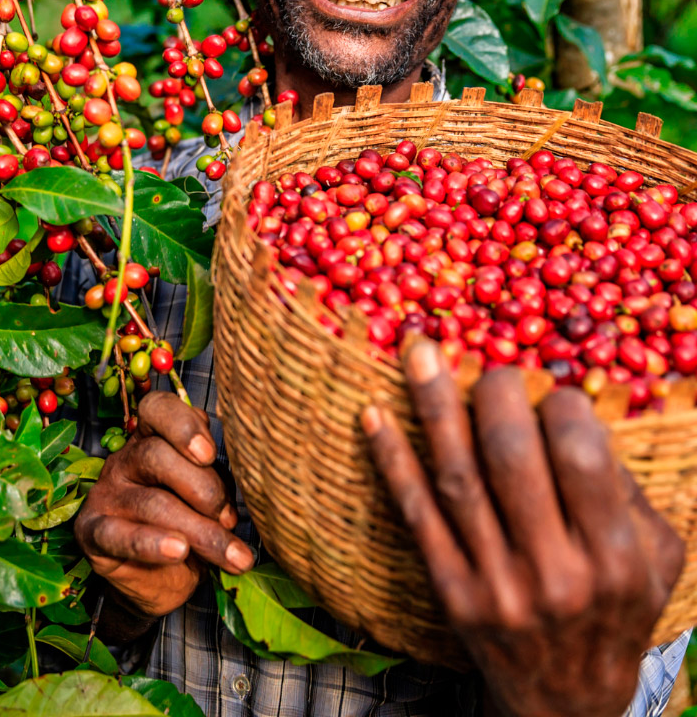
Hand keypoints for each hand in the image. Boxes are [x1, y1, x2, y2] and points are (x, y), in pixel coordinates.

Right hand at [76, 392, 254, 623]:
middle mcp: (125, 460)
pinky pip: (119, 535)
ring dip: (200, 530)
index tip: (210, 454)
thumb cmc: (188, 522)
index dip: (182, 424)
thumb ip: (216, 478)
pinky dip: (150, 544)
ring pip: (151, 502)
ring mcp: (106, 496)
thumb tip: (248, 483)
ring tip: (233, 555)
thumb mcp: (206, 493)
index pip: (157, 409)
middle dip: (204, 489)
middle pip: (156, 455)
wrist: (157, 578)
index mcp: (152, 438)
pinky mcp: (94, 533)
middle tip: (230, 519)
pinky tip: (178, 551)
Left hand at [362, 340, 683, 716]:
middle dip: (494, 392)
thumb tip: (578, 408)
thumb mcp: (653, 562)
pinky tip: (374, 414)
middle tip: (490, 368)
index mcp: (613, 557)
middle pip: (510, 455)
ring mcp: (496, 583)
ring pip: (457, 476)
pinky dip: (393, 460)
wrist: (566, 703)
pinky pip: (416, 514)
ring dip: (432, 403)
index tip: (552, 392)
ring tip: (416, 348)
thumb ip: (627, 490)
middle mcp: (554, 571)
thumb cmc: (615, 610)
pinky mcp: (450, 592)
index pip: (581, 455)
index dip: (561, 405)